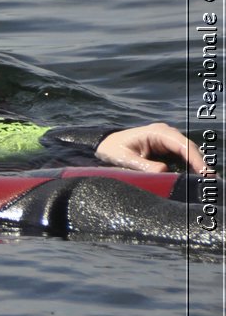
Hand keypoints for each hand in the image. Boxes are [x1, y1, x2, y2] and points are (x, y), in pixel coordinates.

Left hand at [96, 122, 212, 173]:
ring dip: (198, 166)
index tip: (205, 172)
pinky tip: (196, 179)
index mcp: (156, 132)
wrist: (105, 146)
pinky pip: (183, 157)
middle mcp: (166, 134)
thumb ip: (142, 165)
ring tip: (207, 182)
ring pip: (189, 153)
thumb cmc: (112, 150)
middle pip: (189, 148)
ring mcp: (168, 141)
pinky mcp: (168, 149)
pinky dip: (191, 167)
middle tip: (211, 181)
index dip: (195, 158)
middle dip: (200, 163)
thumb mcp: (123, 159)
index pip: (181, 144)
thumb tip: (164, 172)